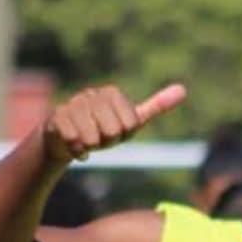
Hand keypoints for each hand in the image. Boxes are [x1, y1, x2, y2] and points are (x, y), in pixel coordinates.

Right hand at [42, 82, 187, 164]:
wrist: (67, 139)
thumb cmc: (102, 130)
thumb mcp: (130, 121)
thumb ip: (155, 107)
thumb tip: (183, 90)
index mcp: (113, 93)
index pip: (130, 125)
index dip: (123, 135)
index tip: (115, 132)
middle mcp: (93, 94)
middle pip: (112, 132)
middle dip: (107, 142)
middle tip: (100, 137)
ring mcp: (73, 104)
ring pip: (92, 138)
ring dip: (91, 147)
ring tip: (86, 139)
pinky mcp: (57, 117)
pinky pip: (75, 142)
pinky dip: (78, 152)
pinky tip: (75, 145)